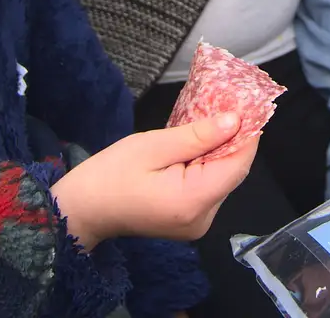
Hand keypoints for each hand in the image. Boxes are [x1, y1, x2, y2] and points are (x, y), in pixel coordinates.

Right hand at [51, 113, 256, 249]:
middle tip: (227, 105)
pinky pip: (208, 188)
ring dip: (218, 151)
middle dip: (232, 140)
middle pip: (231, 173)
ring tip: (211, 120)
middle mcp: (202, 219)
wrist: (81, 210)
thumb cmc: (109, 175)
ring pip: (221, 180)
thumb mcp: (152, 146)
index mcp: (193, 202)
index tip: (248, 104)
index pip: (237, 165)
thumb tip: (235, 121)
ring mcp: (196, 224)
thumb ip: (196, 136)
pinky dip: (206, 166)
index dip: (248, 135)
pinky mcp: (189, 222)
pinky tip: (197, 145)